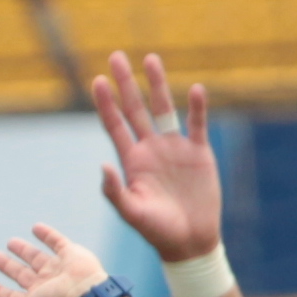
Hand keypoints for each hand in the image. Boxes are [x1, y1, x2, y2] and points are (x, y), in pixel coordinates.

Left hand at [0, 222, 105, 296]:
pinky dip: (48, 234)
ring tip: (9, 242)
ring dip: (24, 250)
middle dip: (8, 267)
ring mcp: (59, 270)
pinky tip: (36, 227)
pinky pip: (57, 241)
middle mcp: (47, 286)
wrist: (84, 292)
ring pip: (37, 257)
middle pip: (22, 275)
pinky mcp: (71, 254)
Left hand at [89, 51, 223, 264]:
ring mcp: (175, 148)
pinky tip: (195, 90)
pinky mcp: (199, 152)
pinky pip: (197, 124)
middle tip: (115, 56)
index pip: (115, 125)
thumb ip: (114, 191)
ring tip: (150, 59)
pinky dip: (197, 107)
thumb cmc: (156, 230)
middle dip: (125, 83)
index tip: (97, 80)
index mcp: (132, 161)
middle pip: (135, 108)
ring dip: (157, 84)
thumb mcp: (131, 213)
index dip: (106, 103)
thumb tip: (102, 165)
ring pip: (164, 108)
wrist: (189, 241)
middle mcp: (151, 149)